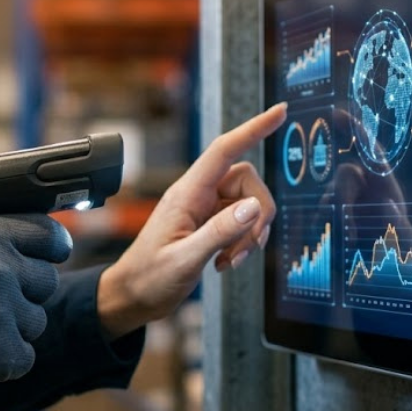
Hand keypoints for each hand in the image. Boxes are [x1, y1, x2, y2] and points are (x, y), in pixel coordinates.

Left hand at [97, 103, 286, 338]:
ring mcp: (204, 210)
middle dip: (257, 215)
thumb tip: (253, 209)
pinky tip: (225, 263)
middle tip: (245, 248)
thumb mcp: (185, 259)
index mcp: (186, 194)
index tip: (278, 112)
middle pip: (247, 182)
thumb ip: (220, 233)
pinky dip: (242, 243)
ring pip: (248, 204)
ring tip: (230, 261)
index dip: (253, 129)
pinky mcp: (209, 226)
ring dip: (249, 234)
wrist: (133, 298)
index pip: (224, 150)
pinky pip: (241, 222)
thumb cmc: (149, 279)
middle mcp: (197, 195)